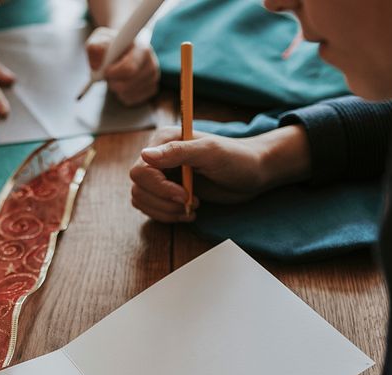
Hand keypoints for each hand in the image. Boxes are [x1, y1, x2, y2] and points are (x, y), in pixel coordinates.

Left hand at [85, 27, 158, 105]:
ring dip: (115, 88)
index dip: (114, 73)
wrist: (120, 50)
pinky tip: (121, 83)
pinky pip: (130, 100)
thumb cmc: (111, 46)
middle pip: (127, 85)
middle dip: (112, 82)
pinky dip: (121, 95)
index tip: (105, 71)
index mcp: (142, 49)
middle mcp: (152, 63)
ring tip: (115, 77)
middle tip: (107, 74)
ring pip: (127, 93)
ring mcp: (153, 78)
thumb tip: (97, 57)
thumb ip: (96, 46)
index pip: (129, 68)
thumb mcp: (99, 40)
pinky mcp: (151, 89)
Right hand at [129, 125, 310, 221]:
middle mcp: (158, 158)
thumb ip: (178, 152)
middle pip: (138, 188)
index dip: (159, 188)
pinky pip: (150, 208)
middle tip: (189, 203)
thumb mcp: (210, 152)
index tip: (185, 195)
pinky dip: (167, 215)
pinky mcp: (167, 192)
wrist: (252, 173)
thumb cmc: (236, 158)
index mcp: (164, 142)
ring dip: (164, 211)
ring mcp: (162, 176)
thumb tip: (145, 154)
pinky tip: (188, 212)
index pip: (141, 170)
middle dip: (163, 202)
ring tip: (190, 209)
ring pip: (141, 200)